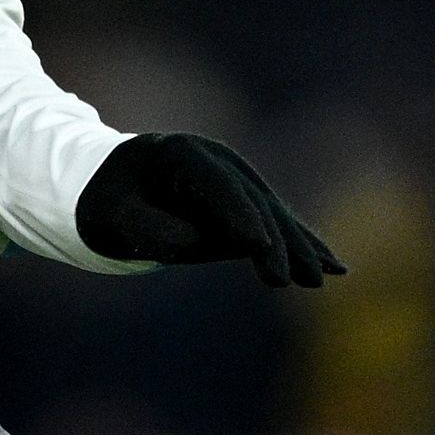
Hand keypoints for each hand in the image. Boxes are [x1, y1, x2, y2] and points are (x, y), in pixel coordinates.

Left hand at [75, 132, 346, 286]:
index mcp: (181, 155)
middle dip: (282, 240)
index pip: (220, 187)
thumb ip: (152, 230)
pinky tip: (332, 267)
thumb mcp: (112, 217)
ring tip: (326, 278)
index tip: (259, 248)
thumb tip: (201, 245)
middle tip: (304, 279)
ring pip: (274, 214)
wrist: (102, 184)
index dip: (242, 217)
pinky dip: (299, 244)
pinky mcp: (241, 199)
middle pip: (257, 201)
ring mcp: (233, 177)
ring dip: (300, 247)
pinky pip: (274, 223)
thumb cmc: (102, 202)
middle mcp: (217, 160)